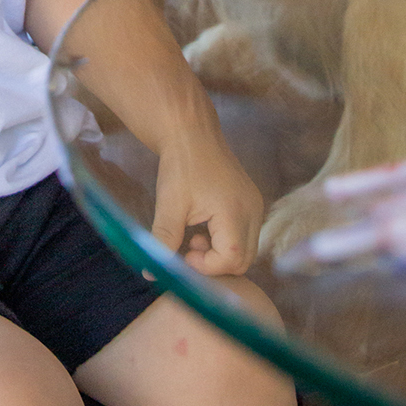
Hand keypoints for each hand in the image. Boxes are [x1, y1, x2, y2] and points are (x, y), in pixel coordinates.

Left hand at [151, 126, 263, 276]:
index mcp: (235, 211)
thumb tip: (150, 273)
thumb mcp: (169, 205)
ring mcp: (255, 206)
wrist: (191, 132)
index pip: (232, 259)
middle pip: (244, 260)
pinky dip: (226, 240)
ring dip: (221, 253)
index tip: (185, 254)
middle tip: (189, 248)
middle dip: (215, 263)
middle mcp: (253, 210)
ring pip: (246, 249)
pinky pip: (245, 235)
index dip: (208, 267)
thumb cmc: (180, 166)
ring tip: (194, 237)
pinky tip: (204, 228)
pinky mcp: (251, 202)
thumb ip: (163, 241)